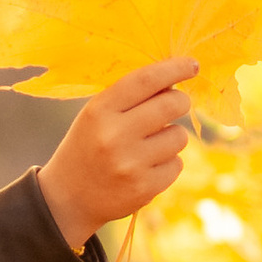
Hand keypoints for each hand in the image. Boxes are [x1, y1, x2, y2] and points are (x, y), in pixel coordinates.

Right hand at [37, 57, 196, 248]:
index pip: (146, 80)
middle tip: (176, 104)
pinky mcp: (144, 188)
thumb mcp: (96, 115)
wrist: (69, 197)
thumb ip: (130, 97)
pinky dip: (168, 163)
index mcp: (100, 110)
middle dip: (180, 101)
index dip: (174, 69)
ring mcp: (130, 164)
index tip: (192, 65)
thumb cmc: (89, 145)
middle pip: (171, 105)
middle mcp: (114, 136)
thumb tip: (175, 81)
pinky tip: (147, 167)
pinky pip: (177, 164)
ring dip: (172, 136)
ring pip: (179, 136)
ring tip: (149, 145)